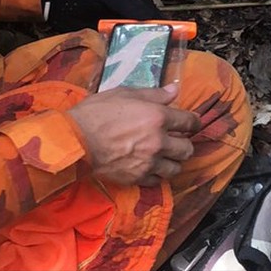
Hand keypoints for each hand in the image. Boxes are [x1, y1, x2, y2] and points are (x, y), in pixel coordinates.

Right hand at [69, 83, 200, 185]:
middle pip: (187, 149)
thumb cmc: (97, 111)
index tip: (192, 123)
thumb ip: (153, 94)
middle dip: (184, 143)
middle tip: (176, 140)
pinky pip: (157, 180)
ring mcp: (149, 163)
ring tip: (164, 156)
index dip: (194, 122)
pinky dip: (156, 174)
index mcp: (158, 117)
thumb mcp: (125, 93)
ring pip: (175, 168)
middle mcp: (159, 141)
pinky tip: (149, 166)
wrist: (76, 139)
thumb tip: (174, 90)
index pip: (189, 122)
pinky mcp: (137, 178)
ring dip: (172, 161)